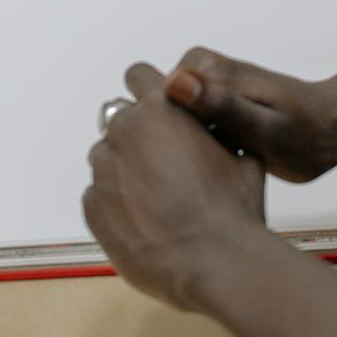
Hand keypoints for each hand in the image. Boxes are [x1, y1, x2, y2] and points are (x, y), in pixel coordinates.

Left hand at [83, 62, 268, 311]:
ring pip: (107, 157)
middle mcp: (125, 132)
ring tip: (157, 197)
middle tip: (167, 163)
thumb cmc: (232, 207)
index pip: (138, 75)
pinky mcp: (93, 207)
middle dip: (140, 135)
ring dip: (125, 169)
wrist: (212, 261)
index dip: (151, 91)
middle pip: (121, 119)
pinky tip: (146, 219)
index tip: (160, 110)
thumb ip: (221, 133)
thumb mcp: (243, 155)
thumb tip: (222, 131)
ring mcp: (104, 171)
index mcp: (161, 109)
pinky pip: (99, 194)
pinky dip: (117, 202)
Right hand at [161, 48, 336, 182]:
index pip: (153, 90)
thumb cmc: (306, 134)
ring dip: (176, 140)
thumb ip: (221, 105)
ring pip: (171, 113)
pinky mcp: (222, 104)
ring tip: (199, 171)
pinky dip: (193, 143)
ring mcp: (215, 88)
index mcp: (213, 74)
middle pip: (157, 101)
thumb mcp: (263, 127)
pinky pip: (190, 121)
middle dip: (162, 133)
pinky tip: (209, 168)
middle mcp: (210, 73)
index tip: (174, 160)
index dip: (152, 125)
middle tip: (191, 166)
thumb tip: (175, 81)